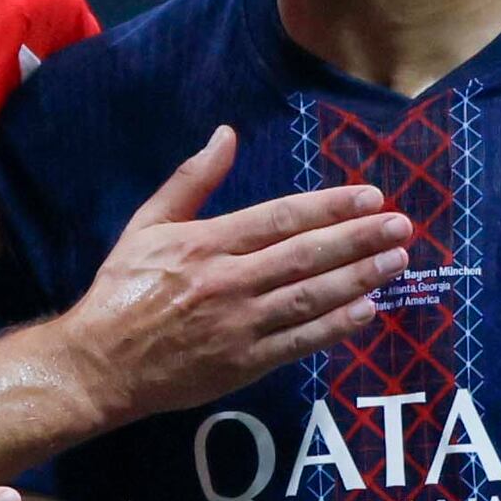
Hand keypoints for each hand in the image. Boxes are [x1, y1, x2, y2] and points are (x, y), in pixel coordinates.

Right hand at [65, 126, 412, 420]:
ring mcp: (238, 325)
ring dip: (358, 278)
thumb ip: (190, 181)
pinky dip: (334, 327)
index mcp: (205, 243)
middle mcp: (228, 282)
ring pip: (309, 297)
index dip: (329, 207)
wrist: (99, 364)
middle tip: (401, 226)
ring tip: (396, 261)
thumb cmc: (122, 290)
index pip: (280, 218)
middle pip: (305, 255)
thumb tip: (225, 135)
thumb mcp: (146, 226)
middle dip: (358, 239)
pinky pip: (298, 342)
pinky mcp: (243, 364)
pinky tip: (366, 311)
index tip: (369, 197)